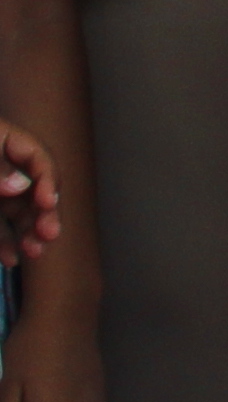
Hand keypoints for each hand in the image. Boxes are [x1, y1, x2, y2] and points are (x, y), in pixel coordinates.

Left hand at [0, 118, 51, 273]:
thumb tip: (23, 185)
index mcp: (4, 141)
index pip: (39, 158)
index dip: (48, 180)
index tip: (49, 202)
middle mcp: (3, 167)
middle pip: (33, 190)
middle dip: (42, 213)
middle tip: (50, 234)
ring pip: (18, 213)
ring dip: (28, 233)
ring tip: (34, 252)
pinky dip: (4, 243)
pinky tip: (10, 259)